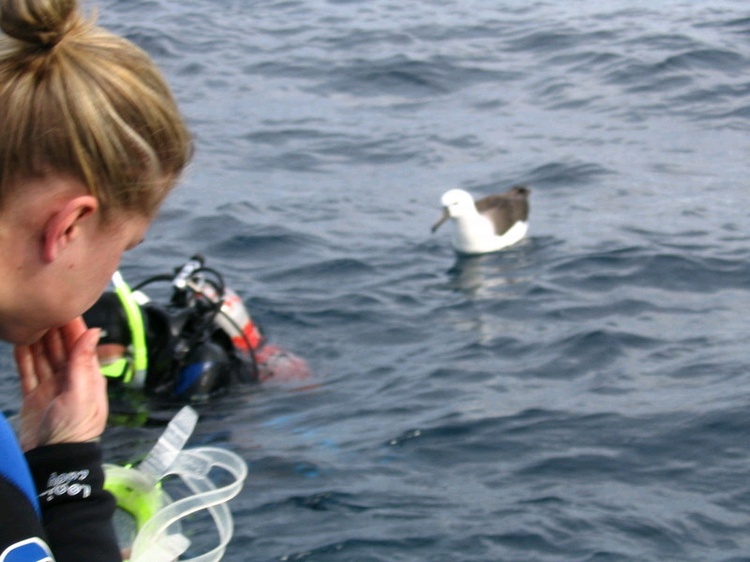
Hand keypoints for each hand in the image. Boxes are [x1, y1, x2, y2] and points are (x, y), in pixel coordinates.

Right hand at [14, 317, 107, 451]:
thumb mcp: (81, 393)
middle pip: (60, 349)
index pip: (80, 346)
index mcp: (88, 377)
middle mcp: (71, 380)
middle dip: (52, 330)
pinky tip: (18, 343)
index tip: (63, 307)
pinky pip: (28, 372)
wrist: (55, 459)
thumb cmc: (75, 430)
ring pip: (42, 358)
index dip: (72, 327)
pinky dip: (24, 358)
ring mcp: (51, 388)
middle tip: (41, 308)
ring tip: (28, 320)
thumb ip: (84, 362)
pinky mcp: (34, 397)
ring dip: (37, 341)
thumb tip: (93, 331)